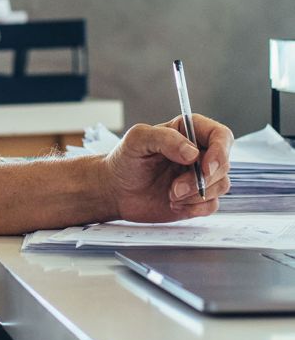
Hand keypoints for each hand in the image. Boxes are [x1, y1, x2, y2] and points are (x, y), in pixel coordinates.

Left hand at [100, 115, 232, 222]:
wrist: (115, 190)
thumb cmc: (124, 160)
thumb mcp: (137, 140)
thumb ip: (164, 138)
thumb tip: (192, 153)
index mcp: (188, 131)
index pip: (221, 136)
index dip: (220, 152)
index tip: (206, 167)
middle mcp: (199, 153)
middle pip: (223, 164)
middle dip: (202, 179)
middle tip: (175, 188)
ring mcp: (199, 176)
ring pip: (221, 185)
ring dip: (196, 194)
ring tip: (170, 194)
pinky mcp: (197, 198)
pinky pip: (212, 205)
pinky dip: (195, 208)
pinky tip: (174, 205)